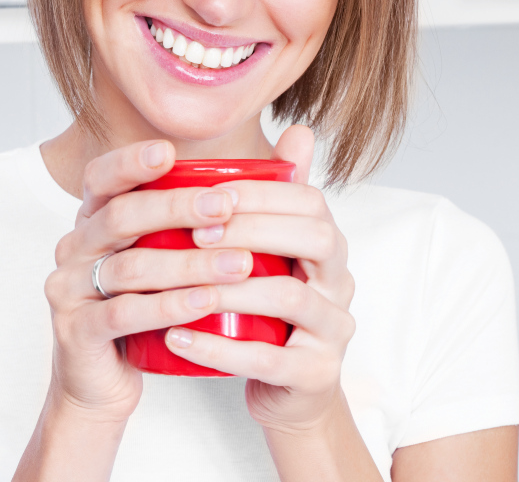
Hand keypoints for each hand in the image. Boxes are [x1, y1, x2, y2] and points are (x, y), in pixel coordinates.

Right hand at [41, 139, 254, 421]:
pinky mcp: (77, 331)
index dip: (130, 162)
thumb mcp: (165, 260)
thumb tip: (289, 146)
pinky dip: (168, 307)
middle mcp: (74, 248)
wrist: (103, 384)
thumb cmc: (145, 313)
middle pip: (120, 216)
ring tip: (238, 265)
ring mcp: (70, 290)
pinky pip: (123, 313)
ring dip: (187, 264)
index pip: (101, 178)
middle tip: (225, 207)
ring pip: (128, 267)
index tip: (170, 154)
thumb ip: (204, 216)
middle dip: (175, 208)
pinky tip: (206, 303)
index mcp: (93, 222)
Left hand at [162, 125, 357, 435]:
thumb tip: (297, 129)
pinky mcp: (316, 375)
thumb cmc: (267, 309)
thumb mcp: (271, 249)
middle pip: (315, 240)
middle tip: (195, 236)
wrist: (286, 389)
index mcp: (328, 246)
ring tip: (179, 285)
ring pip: (290, 298)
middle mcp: (341, 282)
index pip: (309, 203)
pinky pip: (269, 359)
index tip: (206, 197)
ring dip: (230, 288)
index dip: (259, 195)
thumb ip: (276, 194)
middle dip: (252, 230)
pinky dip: (218, 349)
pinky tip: (176, 337)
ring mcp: (334, 331)